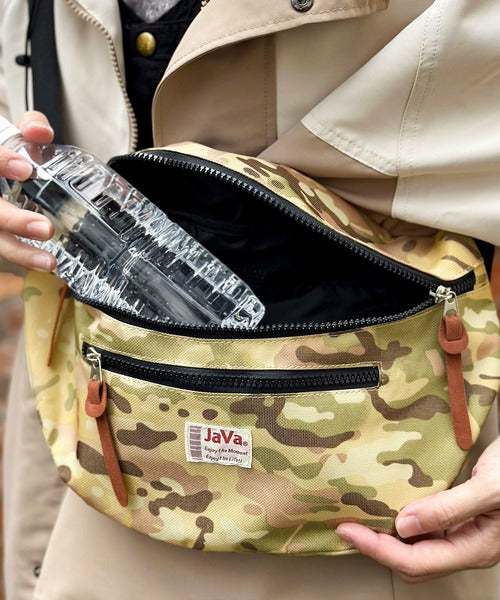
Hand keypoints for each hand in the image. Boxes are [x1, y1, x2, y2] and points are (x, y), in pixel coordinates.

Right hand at [0, 110, 54, 270]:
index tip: (26, 170)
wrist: (1, 175)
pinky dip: (22, 258)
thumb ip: (28, 129)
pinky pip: (3, 247)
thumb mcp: (12, 136)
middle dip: (14, 221)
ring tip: (49, 262)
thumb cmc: (5, 158)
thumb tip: (40, 132)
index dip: (0, 163)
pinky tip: (46, 265)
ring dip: (19, 252)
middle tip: (45, 229)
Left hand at [336, 436, 499, 582]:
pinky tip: (387, 507)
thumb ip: (449, 508)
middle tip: (347, 525)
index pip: (416, 561)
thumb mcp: (488, 487)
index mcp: (475, 547)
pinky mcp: (460, 520)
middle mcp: (466, 547)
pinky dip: (400, 524)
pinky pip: (424, 531)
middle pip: (412, 562)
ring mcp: (463, 535)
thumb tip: (404, 525)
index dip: (377, 549)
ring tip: (359, 518)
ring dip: (385, 538)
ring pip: (417, 549)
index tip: (348, 530)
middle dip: (376, 548)